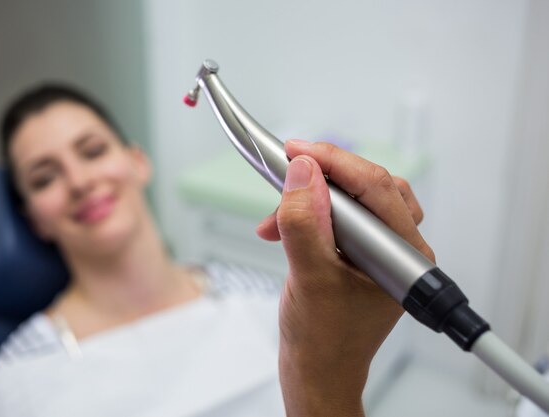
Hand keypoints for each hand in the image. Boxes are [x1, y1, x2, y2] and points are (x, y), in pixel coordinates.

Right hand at [257, 140, 434, 416]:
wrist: (317, 371)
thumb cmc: (323, 340)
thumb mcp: (309, 277)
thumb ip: (305, 223)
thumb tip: (303, 173)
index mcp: (403, 254)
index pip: (375, 187)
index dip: (333, 162)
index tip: (296, 152)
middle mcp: (398, 249)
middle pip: (367, 186)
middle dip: (321, 180)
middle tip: (286, 172)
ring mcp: (379, 252)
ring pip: (352, 200)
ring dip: (311, 200)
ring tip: (279, 217)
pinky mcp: (359, 254)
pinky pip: (338, 217)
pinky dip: (309, 216)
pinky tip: (284, 229)